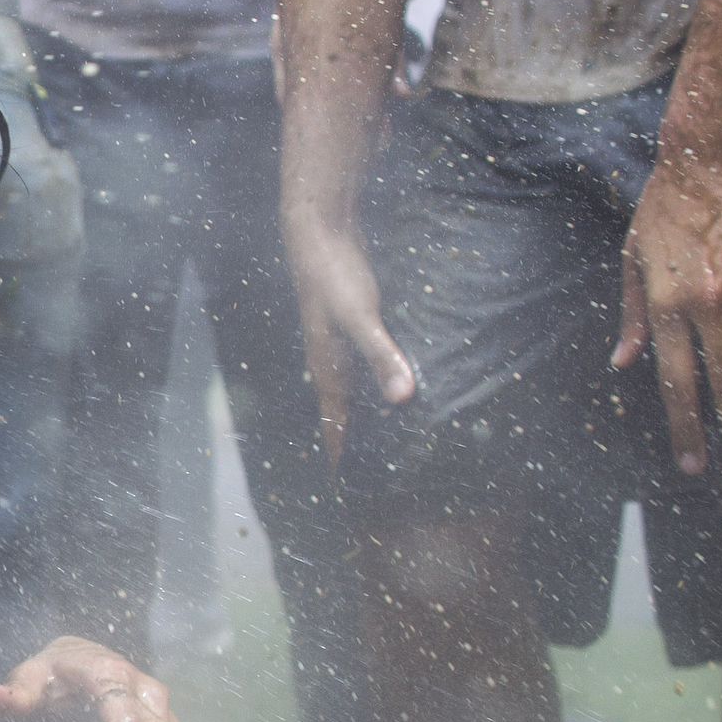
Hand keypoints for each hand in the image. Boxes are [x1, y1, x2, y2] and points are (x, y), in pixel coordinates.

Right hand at [283, 207, 413, 460]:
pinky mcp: (355, 325)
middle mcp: (331, 362)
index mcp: (328, 368)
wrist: (318, 230)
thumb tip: (403, 399)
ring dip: (371, 413)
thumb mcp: (359, 317)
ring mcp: (341, 343)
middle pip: (345, 414)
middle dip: (359, 443)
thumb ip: (381, 355)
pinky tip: (403, 383)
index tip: (353, 491)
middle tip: (382, 474)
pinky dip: (382, 382)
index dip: (343, 457)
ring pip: (357, 390)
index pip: (334, 425)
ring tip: (396, 438)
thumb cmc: (334, 274)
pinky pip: (368, 366)